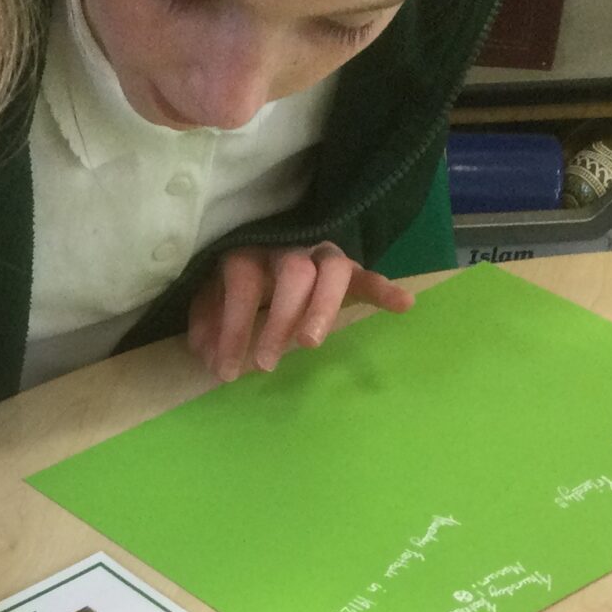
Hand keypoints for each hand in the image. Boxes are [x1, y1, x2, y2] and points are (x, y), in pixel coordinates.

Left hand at [186, 243, 413, 381]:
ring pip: (332, 270)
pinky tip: (403, 305)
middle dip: (280, 319)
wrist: (266, 239)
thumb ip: (208, 322)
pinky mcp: (345, 267)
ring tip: (311, 344)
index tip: (227, 371)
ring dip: (323, 308)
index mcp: (250, 251)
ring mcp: (319, 254)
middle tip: (268, 363)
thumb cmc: (236, 277)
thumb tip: (209, 356)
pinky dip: (384, 289)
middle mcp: (287, 247)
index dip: (234, 328)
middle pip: (293, 273)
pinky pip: (366, 274)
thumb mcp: (212, 294)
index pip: (242, 284)